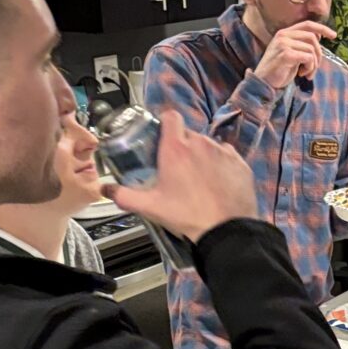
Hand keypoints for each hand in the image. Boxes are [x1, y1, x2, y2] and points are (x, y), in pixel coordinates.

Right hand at [111, 110, 257, 240]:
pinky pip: (228, 157)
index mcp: (176, 148)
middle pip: (189, 135)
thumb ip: (125, 196)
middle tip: (179, 170)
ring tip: (200, 180)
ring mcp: (223, 152)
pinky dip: (222, 166)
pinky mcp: (240, 163)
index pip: (170, 117)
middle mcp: (200, 143)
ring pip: (209, 146)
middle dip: (183, 147)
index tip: (163, 136)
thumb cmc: (188, 216)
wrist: (226, 232)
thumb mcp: (151, 207)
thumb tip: (107, 191)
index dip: (166, 124)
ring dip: (203, 157)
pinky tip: (218, 184)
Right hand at [254, 20, 336, 88]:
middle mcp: (283, 35)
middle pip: (312, 37)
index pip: (307, 24)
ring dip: (314, 64)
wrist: (263, 83)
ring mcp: (283, 44)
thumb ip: (302, 44)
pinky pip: (308, 58)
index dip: (322, 28)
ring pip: (311, 49)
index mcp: (284, 33)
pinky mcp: (286, 55)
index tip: (334, 35)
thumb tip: (319, 35)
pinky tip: (302, 74)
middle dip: (318, 54)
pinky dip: (310, 68)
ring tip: (306, 73)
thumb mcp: (292, 54)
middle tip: (314, 67)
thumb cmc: (278, 70)